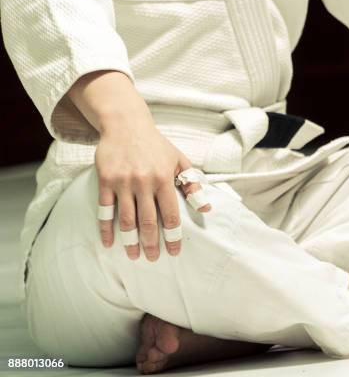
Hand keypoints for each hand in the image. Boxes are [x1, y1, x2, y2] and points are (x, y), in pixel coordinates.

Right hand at [68, 71, 210, 260]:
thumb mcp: (179, 160)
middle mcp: (144, 182)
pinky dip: (105, 228)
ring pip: (126, 219)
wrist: (126, 124)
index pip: (171, 214)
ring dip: (130, 240)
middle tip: (152, 259)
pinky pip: (105, 209)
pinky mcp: (106, 181)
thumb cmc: (156, 145)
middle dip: (151, 244)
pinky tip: (108, 242)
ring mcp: (123, 182)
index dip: (173, 236)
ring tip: (134, 256)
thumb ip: (193, 185)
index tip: (174, 251)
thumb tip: (206, 208)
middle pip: (148, 221)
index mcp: (164, 178)